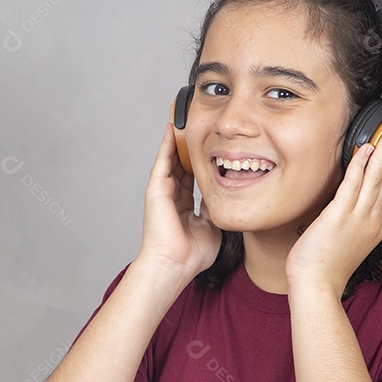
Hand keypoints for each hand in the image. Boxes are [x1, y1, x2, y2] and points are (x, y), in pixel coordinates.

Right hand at [136, 122, 221, 282]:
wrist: (174, 264)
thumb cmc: (191, 254)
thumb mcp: (212, 226)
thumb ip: (216, 209)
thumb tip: (225, 195)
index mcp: (184, 205)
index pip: (193, 176)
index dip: (201, 161)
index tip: (212, 147)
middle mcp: (172, 195)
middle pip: (182, 163)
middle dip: (190, 145)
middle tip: (198, 124)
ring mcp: (163, 191)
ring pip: (172, 158)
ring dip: (178, 138)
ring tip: (184, 117)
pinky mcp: (156, 188)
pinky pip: (163, 159)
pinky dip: (168, 143)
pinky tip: (173, 127)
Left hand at [285, 122, 381, 298]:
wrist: (317, 287)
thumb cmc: (325, 269)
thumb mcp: (346, 242)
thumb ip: (351, 222)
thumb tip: (346, 206)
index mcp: (374, 227)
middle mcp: (371, 221)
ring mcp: (357, 218)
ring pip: (376, 178)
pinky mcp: (339, 217)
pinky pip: (353, 185)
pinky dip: (360, 165)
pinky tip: (366, 149)